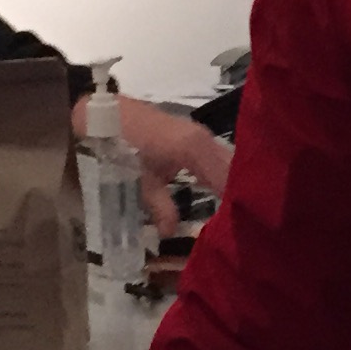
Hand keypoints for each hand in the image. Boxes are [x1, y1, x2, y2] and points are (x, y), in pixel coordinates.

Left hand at [71, 92, 235, 235]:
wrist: (102, 115)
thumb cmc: (119, 147)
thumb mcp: (139, 181)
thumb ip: (160, 207)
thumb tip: (173, 234)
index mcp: (193, 147)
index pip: (227, 177)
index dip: (237, 200)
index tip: (246, 223)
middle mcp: (204, 138)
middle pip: (234, 168)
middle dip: (242, 193)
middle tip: (249, 221)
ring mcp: (200, 136)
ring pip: (228, 162)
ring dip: (236, 184)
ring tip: (243, 211)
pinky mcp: (194, 138)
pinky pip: (218, 158)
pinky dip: (224, 176)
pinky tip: (227, 194)